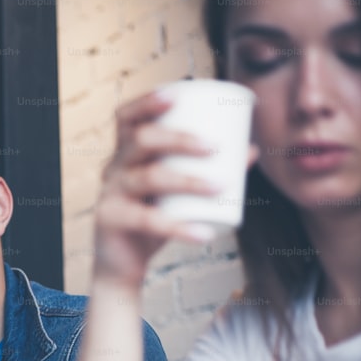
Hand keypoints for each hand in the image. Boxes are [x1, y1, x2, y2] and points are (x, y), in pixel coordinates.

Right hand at [93, 90, 254, 286]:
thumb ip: (210, 170)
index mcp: (126, 153)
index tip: (176, 95)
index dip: (147, 102)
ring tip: (220, 186)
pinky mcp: (111, 221)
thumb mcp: (177, 193)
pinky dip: (178, 228)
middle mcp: (113, 168)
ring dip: (187, 179)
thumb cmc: (151, 221)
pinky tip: (203, 233)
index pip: (127, 117)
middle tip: (215, 147)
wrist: (122, 265)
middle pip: (141, 140)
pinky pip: (147, 221)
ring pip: (147, 177)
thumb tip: (251, 150)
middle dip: (179, 138)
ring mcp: (109, 194)